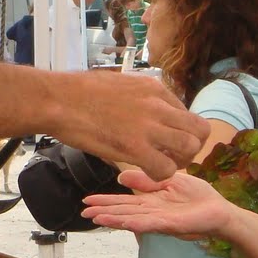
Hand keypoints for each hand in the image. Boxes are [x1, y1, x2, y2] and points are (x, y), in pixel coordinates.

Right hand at [56, 73, 208, 181]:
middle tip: (172, 157)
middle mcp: (158, 105)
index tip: (165, 141)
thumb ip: (139, 96)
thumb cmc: (78, 92)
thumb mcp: (120, 82)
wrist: (58, 99)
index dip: (180, 132)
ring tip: (160, 165)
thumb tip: (142, 107)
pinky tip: (144, 171)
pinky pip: (165, 169)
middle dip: (190, 148)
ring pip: (190, 149)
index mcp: (155, 88)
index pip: (187, 114)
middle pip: (199, 130)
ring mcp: (148, 126)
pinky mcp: (134, 147)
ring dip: (179, 162)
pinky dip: (159, 175)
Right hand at [83, 169, 230, 237]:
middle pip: (123, 212)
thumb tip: (121, 177)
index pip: (123, 202)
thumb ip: (146, 181)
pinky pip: (152, 223)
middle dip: (104, 213)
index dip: (105, 202)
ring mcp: (161, 220)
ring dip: (115, 220)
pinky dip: (137, 223)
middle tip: (84, 213)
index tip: (87, 202)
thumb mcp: (168, 181)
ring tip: (97, 219)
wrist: (220, 211)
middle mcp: (151, 213)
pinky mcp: (172, 224)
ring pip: (133, 219)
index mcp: (150, 202)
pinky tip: (124, 222)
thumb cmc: (197, 197)